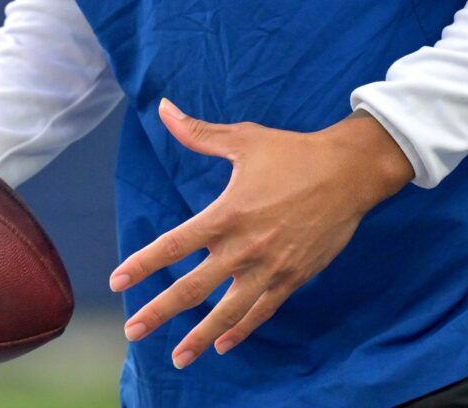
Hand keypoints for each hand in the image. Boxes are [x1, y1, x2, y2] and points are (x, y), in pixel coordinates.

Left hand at [109, 98, 413, 368]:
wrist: (349, 173)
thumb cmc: (294, 153)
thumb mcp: (244, 140)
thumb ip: (199, 134)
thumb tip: (163, 109)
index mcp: (227, 214)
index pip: (174, 245)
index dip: (143, 264)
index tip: (118, 281)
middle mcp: (244, 247)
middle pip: (193, 288)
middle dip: (160, 312)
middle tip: (133, 331)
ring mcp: (269, 267)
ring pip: (227, 311)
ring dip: (199, 336)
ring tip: (178, 358)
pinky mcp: (293, 277)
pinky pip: (262, 311)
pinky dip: (241, 329)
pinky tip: (223, 344)